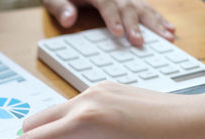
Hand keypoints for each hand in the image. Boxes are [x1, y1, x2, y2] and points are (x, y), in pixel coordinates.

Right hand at [0, 82, 204, 138]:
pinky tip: (94, 136)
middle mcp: (83, 99)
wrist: (198, 122)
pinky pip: (68, 107)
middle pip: (33, 123)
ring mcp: (92, 90)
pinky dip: (66, 125)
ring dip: (49, 135)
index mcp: (85, 122)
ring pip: (49, 113)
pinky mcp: (101, 88)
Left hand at [43, 0, 175, 45]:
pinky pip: (146, 8)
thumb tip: (68, 20)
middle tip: (139, 42)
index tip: (118, 33)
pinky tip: (169, 28)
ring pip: (141, 7)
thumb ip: (61, 8)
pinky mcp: (129, 0)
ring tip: (167, 37)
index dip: (113, 18)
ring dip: (154, 23)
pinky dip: (158, 18)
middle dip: (135, 25)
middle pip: (127, 6)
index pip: (106, 4)